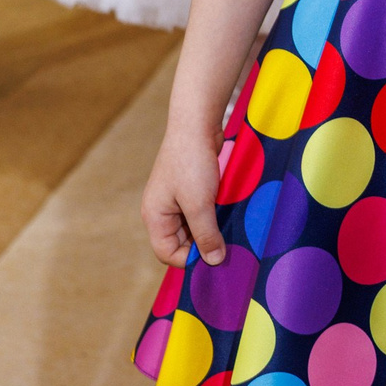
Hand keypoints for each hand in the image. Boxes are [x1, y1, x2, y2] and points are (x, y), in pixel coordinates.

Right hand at [142, 120, 225, 269]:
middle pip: (182, 243)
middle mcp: (163, 212)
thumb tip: (214, 262)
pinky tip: (230, 214)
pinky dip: (215, 216)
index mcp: (155, 217)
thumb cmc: (192, 162)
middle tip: (229, 244)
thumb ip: (206, 235)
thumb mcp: (199, 203)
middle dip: (204, 244)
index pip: (167, 253)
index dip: (190, 259)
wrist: (197, 124)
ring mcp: (177, 201)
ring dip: (212, 229)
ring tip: (231, 228)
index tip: (216, 256)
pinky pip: (202, 213)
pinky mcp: (192, 191)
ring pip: (195, 228)